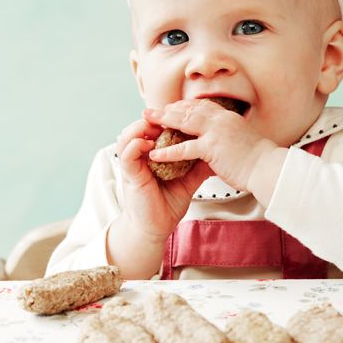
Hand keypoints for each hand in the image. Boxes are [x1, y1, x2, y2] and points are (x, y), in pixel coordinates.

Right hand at [115, 116, 213, 242]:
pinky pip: (126, 154)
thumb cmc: (169, 205)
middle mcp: (141, 156)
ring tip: (157, 127)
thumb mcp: (188, 181)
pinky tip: (149, 144)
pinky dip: (135, 145)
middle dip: (156, 118)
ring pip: (128, 136)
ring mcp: (134, 165)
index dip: (168, 119)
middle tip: (172, 114)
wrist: (157, 228)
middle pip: (141, 127)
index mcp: (153, 155)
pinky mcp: (130, 175)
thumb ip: (198, 166)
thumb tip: (216, 152)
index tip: (184, 115)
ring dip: (141, 128)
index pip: (156, 129)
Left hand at [144, 99, 278, 191]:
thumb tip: (224, 142)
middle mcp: (221, 120)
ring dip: (163, 121)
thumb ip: (229, 137)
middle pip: (188, 110)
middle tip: (151, 111)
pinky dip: (169, 151)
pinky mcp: (212, 147)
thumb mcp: (243, 141)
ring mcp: (216, 132)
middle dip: (168, 110)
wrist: (268, 168)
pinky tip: (155, 154)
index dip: (183, 107)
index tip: (170, 109)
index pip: (201, 107)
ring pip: (184, 122)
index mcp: (228, 117)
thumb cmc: (259, 161)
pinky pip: (185, 148)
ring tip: (146, 122)